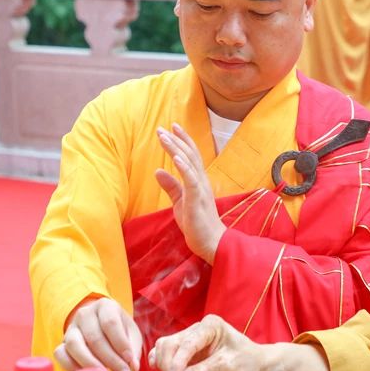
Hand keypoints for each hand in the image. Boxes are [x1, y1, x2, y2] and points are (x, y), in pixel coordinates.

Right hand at [55, 297, 141, 370]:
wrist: (100, 326)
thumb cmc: (119, 330)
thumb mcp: (131, 334)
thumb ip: (132, 349)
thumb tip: (133, 367)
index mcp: (105, 306)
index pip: (111, 323)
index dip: (120, 343)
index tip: (129, 360)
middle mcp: (85, 314)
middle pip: (94, 337)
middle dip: (110, 359)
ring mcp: (70, 328)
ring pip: (75, 345)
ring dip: (91, 364)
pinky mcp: (61, 343)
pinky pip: (60, 354)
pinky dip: (71, 367)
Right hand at [148, 314, 257, 370]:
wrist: (252, 366)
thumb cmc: (245, 361)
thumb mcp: (227, 367)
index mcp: (211, 325)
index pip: (188, 343)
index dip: (177, 362)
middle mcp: (197, 329)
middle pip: (170, 344)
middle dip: (168, 365)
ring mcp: (188, 340)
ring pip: (164, 349)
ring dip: (163, 367)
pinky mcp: (184, 352)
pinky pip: (164, 356)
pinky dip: (161, 366)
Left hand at [155, 123, 225, 264]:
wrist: (211, 242)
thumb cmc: (197, 223)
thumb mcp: (180, 202)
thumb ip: (171, 186)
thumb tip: (158, 170)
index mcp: (198, 181)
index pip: (191, 156)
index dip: (182, 141)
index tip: (171, 128)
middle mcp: (202, 181)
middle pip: (190, 155)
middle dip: (176, 140)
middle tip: (162, 128)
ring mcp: (201, 190)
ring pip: (190, 164)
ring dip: (177, 149)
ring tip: (165, 137)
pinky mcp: (197, 200)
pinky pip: (191, 180)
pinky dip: (184, 167)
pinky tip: (176, 157)